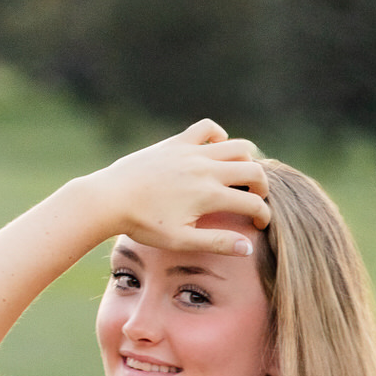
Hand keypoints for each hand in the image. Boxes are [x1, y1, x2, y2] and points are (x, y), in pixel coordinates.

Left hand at [97, 121, 270, 256]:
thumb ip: (218, 242)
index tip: (260, 226)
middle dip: (262, 186)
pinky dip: (219, 136)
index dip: (263, 216)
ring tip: (241, 177)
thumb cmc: (145, 224)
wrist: (111, 198)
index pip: (253, 203)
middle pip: (253, 169)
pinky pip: (207, 128)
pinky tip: (215, 151)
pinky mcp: (177, 142)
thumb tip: (248, 248)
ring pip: (236, 146)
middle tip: (255, 200)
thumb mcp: (182, 240)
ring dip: (246, 160)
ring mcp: (192, 151)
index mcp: (210, 195)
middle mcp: (206, 168)